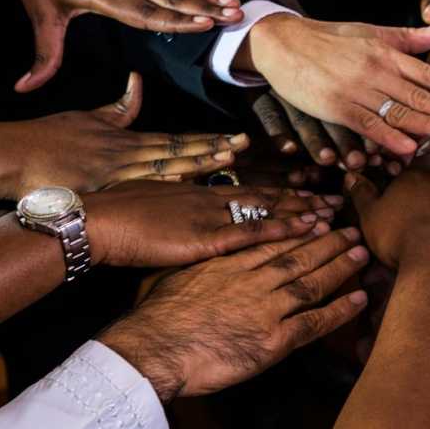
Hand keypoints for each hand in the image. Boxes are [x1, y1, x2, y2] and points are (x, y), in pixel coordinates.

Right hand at [0, 73, 247, 195]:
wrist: (6, 156)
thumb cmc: (41, 141)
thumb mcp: (85, 119)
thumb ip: (116, 109)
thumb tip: (137, 81)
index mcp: (123, 140)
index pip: (173, 142)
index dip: (205, 142)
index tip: (233, 141)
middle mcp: (124, 154)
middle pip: (177, 152)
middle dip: (213, 150)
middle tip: (246, 146)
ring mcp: (113, 171)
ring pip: (163, 166)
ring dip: (197, 164)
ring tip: (229, 160)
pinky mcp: (99, 187)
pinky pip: (138, 188)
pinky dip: (164, 186)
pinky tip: (187, 185)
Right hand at [82, 180, 342, 267]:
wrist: (97, 221)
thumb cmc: (115, 217)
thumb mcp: (149, 208)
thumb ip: (172, 211)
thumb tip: (180, 218)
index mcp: (196, 193)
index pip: (246, 191)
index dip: (278, 192)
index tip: (304, 190)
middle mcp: (210, 199)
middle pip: (265, 197)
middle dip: (300, 199)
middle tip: (333, 199)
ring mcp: (211, 216)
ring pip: (267, 210)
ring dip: (301, 212)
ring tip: (332, 213)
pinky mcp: (207, 237)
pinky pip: (252, 231)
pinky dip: (282, 228)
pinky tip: (307, 228)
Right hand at [97, 228, 370, 398]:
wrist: (154, 350)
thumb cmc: (153, 320)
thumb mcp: (166, 279)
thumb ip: (191, 270)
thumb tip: (195, 268)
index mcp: (225, 264)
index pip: (268, 242)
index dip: (295, 231)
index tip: (315, 220)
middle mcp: (251, 280)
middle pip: (297, 256)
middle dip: (326, 242)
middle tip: (350, 230)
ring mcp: (265, 308)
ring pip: (311, 282)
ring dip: (340, 267)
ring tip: (362, 254)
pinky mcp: (274, 340)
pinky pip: (314, 322)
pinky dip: (339, 311)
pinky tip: (359, 300)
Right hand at [240, 17, 429, 157]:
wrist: (283, 42)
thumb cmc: (329, 38)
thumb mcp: (371, 32)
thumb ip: (409, 37)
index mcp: (388, 53)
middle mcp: (377, 70)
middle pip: (421, 95)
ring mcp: (356, 89)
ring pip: (398, 111)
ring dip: (428, 125)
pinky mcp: (335, 106)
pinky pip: (366, 124)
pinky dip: (387, 137)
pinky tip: (407, 148)